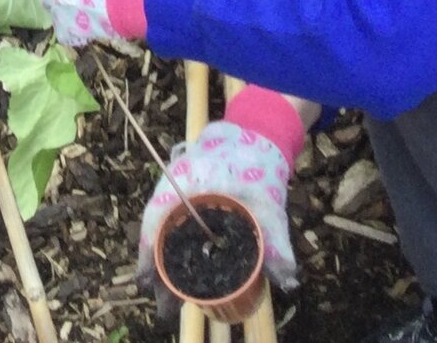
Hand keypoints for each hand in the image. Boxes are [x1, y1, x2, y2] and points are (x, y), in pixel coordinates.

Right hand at [137, 86, 305, 295]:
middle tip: (165, 307)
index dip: (148, 260)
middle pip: (154, 233)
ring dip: (165, 259)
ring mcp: (176, 186)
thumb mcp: (268, 207)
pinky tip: (185, 264)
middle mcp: (171, 187)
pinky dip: (174, 243)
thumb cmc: (256, 164)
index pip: (152, 227)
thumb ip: (276, 246)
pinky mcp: (186, 189)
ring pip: (161, 227)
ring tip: (173, 293)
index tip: (148, 288)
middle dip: (158, 272)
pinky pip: (172, 220)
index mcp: (180, 187)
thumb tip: (287, 283)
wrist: (256, 130)